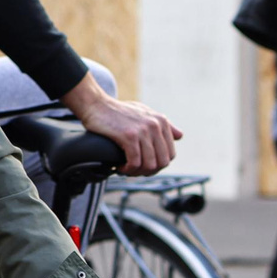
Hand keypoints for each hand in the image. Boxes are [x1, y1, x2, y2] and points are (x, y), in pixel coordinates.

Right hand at [64, 76, 181, 175]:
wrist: (96, 105)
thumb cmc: (119, 112)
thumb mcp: (145, 113)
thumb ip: (164, 125)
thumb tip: (180, 136)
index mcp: (162, 122)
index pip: (170, 154)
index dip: (158, 165)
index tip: (144, 165)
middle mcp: (155, 125)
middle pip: (162, 162)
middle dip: (149, 171)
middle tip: (135, 170)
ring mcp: (143, 131)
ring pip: (149, 165)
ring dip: (137, 172)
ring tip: (127, 169)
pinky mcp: (129, 136)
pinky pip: (135, 163)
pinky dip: (128, 170)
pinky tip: (120, 167)